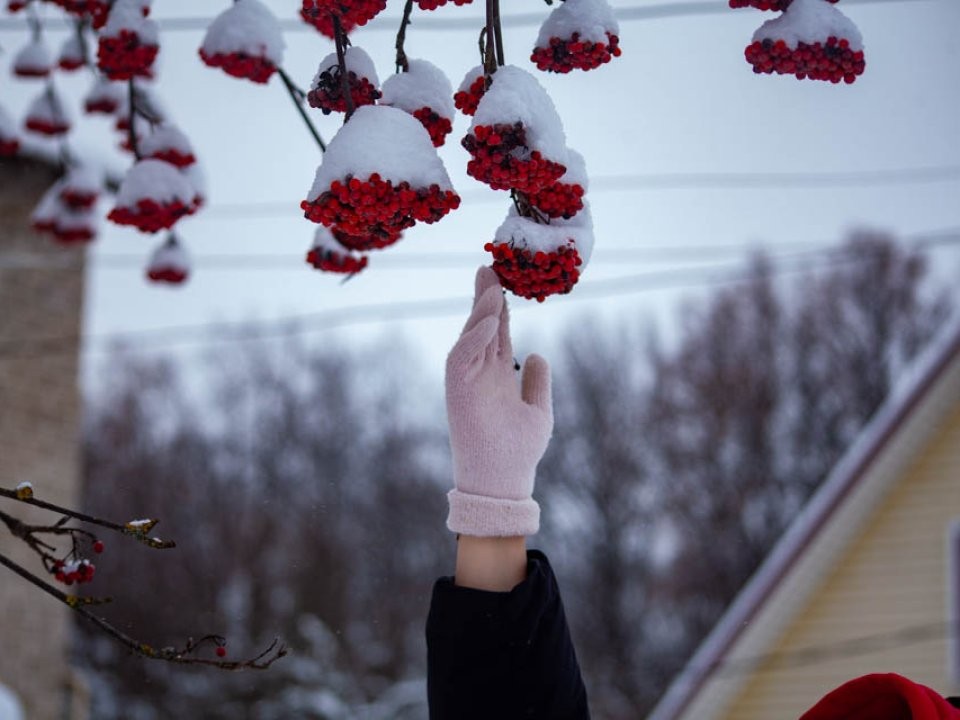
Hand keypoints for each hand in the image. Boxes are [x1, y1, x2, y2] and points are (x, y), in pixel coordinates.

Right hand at [445, 267, 552, 536]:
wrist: (503, 483)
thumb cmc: (519, 452)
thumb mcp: (538, 410)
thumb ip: (536, 382)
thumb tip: (537, 355)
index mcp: (496, 377)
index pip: (498, 334)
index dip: (500, 308)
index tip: (505, 282)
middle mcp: (479, 375)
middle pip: (481, 327)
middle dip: (486, 298)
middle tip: (490, 267)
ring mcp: (467, 382)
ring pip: (471, 337)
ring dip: (481, 310)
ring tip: (494, 285)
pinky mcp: (458, 392)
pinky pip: (461, 357)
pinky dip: (474, 336)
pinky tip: (491, 318)